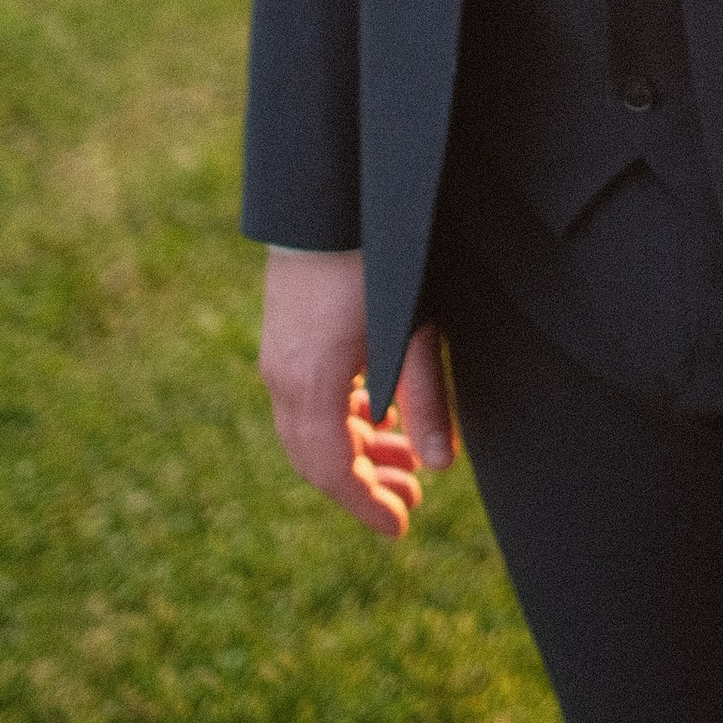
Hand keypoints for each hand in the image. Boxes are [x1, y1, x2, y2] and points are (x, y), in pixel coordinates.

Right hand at [259, 248, 456, 540]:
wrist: (333, 194)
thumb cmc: (380, 259)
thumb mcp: (413, 332)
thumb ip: (427, 401)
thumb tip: (442, 467)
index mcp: (311, 383)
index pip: (331, 469)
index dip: (364, 504)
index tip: (399, 527)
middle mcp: (284, 374)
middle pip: (316, 455)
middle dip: (362, 483)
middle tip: (411, 499)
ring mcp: (279, 353)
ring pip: (311, 427)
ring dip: (356, 449)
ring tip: (403, 461)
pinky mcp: (285, 334)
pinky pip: (307, 397)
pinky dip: (342, 418)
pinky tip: (377, 416)